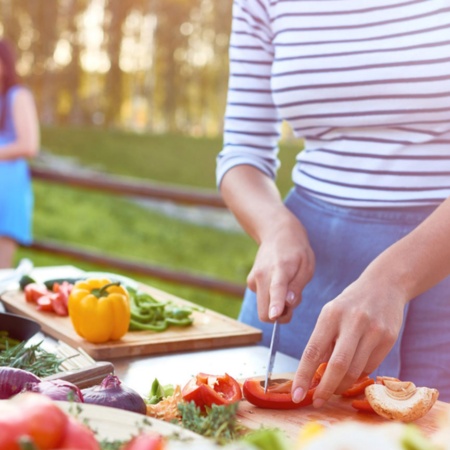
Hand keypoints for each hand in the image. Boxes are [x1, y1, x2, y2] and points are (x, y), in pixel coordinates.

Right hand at [247, 209, 314, 322]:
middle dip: (280, 315)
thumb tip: (288, 303)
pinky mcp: (250, 282)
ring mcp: (253, 279)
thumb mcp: (307, 267)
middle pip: (265, 311)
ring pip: (263, 308)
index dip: (276, 304)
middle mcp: (262, 275)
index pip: (277, 289)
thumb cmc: (296, 251)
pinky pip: (262, 300)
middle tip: (293, 301)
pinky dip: (272, 299)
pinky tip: (279, 284)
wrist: (277, 234)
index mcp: (281, 269)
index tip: (274, 315)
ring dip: (277, 307)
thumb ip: (297, 287)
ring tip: (288, 288)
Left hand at [291, 271, 406, 406]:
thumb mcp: (331, 314)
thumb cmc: (350, 303)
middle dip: (325, 389)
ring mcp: (373, 330)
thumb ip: (324, 340)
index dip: (303, 375)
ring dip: (341, 385)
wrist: (384, 285)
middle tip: (317, 401)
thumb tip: (314, 373)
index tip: (296, 394)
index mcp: (331, 315)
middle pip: (337, 365)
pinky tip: (352, 372)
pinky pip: (370, 367)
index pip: (313, 350)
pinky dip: (358, 375)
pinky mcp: (389, 338)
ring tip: (333, 388)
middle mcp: (352, 322)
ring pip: (355, 370)